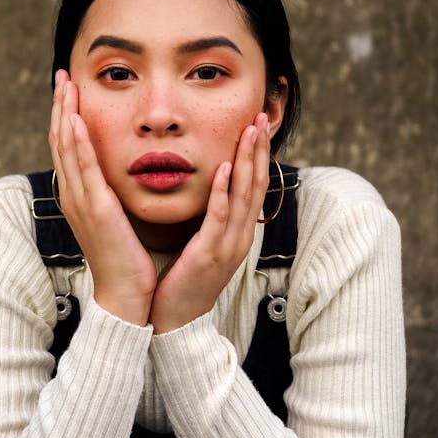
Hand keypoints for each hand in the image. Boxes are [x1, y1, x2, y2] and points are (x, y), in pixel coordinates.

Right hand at [49, 70, 157, 325]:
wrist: (125, 294)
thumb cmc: (125, 258)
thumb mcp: (114, 217)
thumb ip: (110, 194)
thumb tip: (113, 174)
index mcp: (77, 196)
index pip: (67, 147)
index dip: (65, 116)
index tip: (68, 88)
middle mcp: (73, 195)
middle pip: (61, 141)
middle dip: (61, 106)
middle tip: (62, 75)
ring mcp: (80, 201)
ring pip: (68, 149)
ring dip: (66, 114)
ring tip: (66, 86)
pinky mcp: (95, 209)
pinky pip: (84, 169)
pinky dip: (79, 143)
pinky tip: (77, 120)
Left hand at [149, 112, 270, 332]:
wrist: (175, 322)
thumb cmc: (183, 281)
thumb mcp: (202, 244)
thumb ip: (210, 218)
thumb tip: (210, 190)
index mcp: (238, 232)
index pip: (254, 185)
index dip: (258, 153)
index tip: (257, 123)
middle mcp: (240, 236)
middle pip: (257, 184)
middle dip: (259, 148)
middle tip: (262, 115)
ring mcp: (228, 246)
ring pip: (245, 195)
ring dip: (248, 160)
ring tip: (250, 130)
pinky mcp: (210, 255)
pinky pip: (220, 218)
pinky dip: (225, 192)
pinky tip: (226, 168)